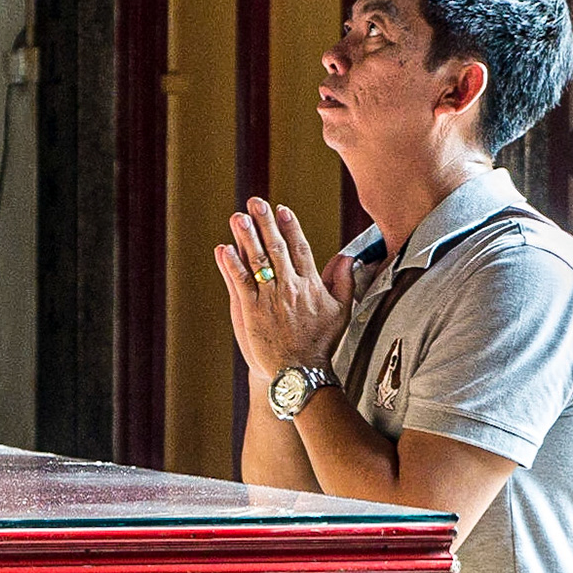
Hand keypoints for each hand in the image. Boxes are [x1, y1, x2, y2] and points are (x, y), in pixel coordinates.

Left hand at [215, 199, 354, 377]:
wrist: (299, 371)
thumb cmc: (319, 343)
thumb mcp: (341, 311)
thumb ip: (344, 281)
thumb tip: (348, 257)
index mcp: (311, 285)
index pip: (300, 248)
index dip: (290, 226)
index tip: (282, 209)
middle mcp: (290, 287)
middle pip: (277, 247)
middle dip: (266, 222)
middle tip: (256, 202)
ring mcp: (270, 298)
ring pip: (257, 261)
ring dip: (246, 237)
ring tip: (238, 217)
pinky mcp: (251, 310)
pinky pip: (240, 282)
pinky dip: (232, 265)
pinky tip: (224, 248)